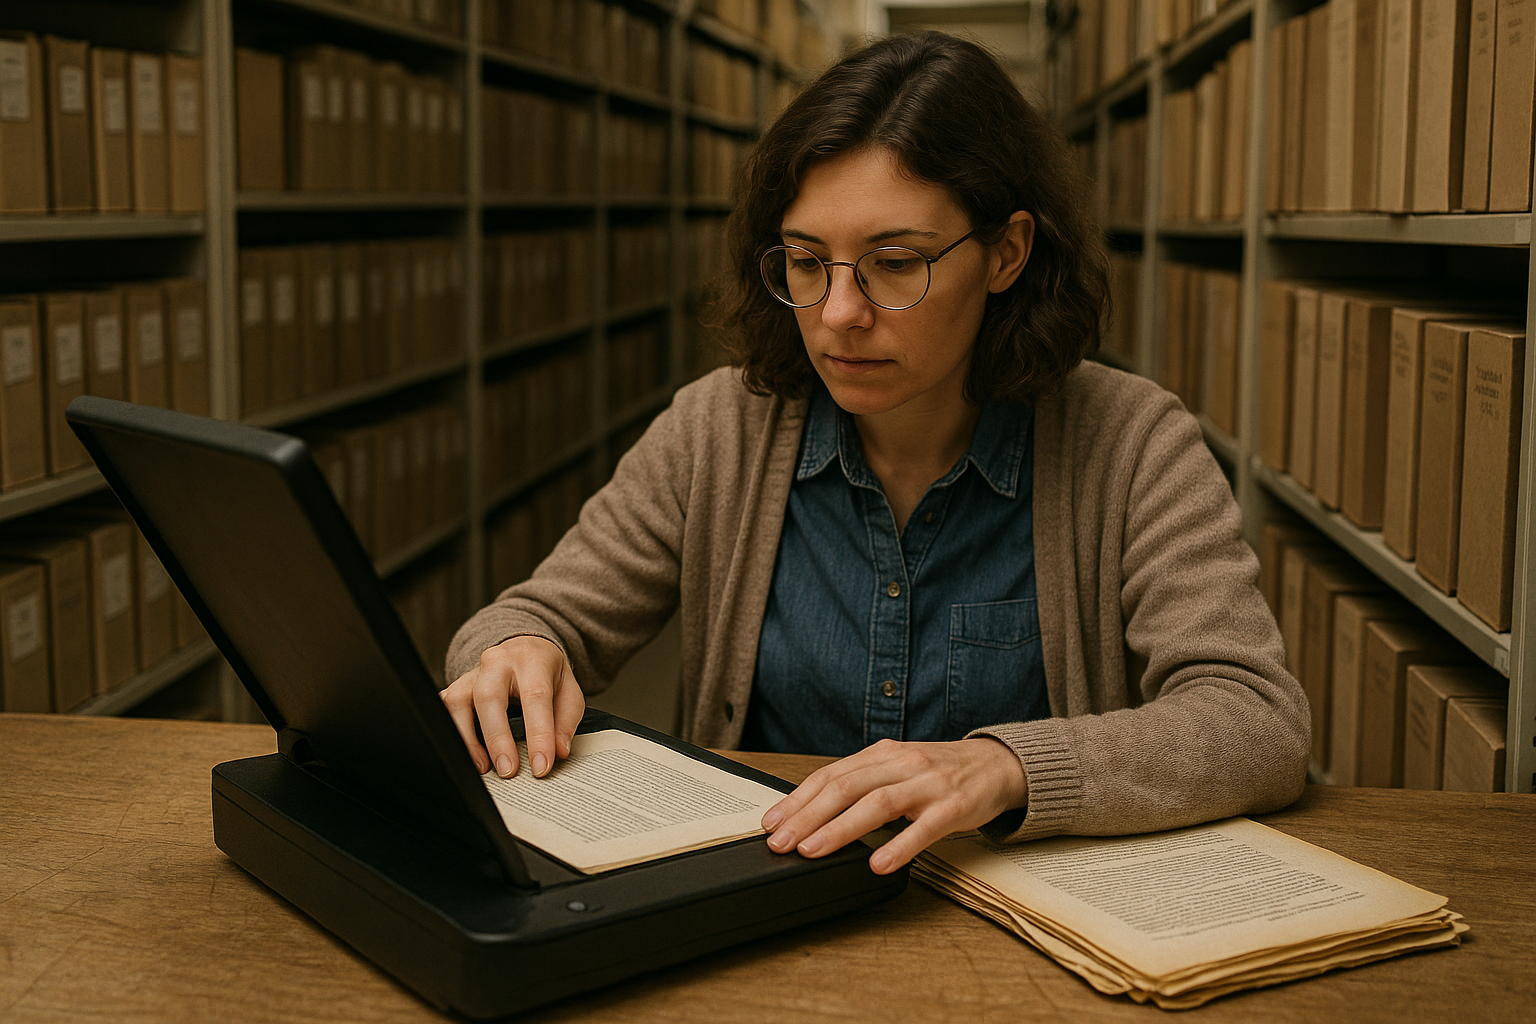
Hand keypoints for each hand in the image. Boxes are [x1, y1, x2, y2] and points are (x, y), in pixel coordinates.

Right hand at [439, 635, 584, 779]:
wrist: (524, 649)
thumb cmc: (546, 673)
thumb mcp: (569, 692)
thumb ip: (566, 722)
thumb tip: (558, 751)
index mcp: (532, 660)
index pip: (535, 697)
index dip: (539, 734)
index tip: (541, 765)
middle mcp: (499, 662)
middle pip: (490, 697)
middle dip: (498, 738)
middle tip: (508, 770)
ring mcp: (473, 673)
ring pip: (460, 702)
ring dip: (469, 739)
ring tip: (484, 766)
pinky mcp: (457, 685)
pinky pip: (446, 709)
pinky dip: (455, 733)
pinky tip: (467, 752)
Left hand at [760, 737, 1027, 873]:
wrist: (996, 764)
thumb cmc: (939, 771)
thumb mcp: (896, 768)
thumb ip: (862, 785)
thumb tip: (814, 814)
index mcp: (881, 754)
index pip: (830, 775)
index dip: (798, 799)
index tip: (772, 823)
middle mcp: (901, 763)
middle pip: (846, 787)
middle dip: (808, 816)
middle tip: (781, 842)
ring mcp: (927, 784)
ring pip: (877, 804)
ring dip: (841, 829)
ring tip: (814, 850)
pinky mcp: (953, 806)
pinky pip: (923, 828)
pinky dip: (899, 846)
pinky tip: (878, 863)